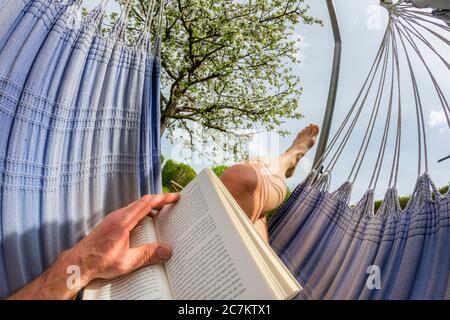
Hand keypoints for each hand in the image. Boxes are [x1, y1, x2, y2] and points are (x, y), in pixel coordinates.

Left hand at [7, 193, 179, 299]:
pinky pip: (130, 213)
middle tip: (173, 203)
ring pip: (136, 207)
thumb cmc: (98, 262)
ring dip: (150, 208)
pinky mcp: (111, 223)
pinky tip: (145, 225)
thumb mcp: (127, 261)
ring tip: (162, 215)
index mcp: (123, 221)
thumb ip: (148, 255)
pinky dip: (142, 214)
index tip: (175, 197)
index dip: (163, 198)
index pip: (146, 203)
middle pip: (143, 202)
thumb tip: (167, 251)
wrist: (78, 262)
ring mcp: (114, 218)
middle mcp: (118, 216)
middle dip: (160, 201)